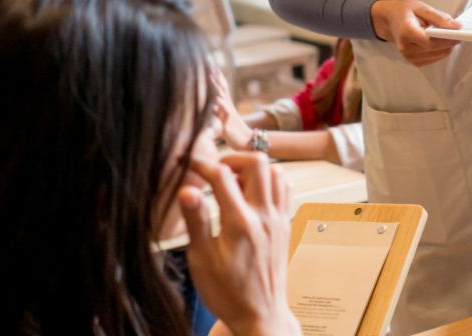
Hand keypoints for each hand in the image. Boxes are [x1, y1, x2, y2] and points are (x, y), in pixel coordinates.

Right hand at [182, 154, 299, 335]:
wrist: (260, 315)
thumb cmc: (228, 293)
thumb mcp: (202, 260)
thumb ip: (196, 221)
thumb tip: (186, 190)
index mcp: (240, 223)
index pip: (222, 175)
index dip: (201, 163)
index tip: (186, 161)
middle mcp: (264, 216)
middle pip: (257, 162)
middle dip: (232, 157)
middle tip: (214, 169)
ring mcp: (279, 219)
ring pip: (275, 172)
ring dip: (253, 168)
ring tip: (233, 181)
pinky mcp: (285, 225)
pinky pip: (284, 189)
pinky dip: (270, 181)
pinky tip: (252, 193)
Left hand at [207, 63, 256, 150]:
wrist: (246, 142)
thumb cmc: (233, 134)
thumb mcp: (222, 122)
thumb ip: (217, 115)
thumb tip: (212, 108)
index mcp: (226, 106)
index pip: (221, 88)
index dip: (217, 77)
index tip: (212, 66)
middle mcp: (228, 106)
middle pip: (222, 87)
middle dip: (217, 76)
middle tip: (211, 64)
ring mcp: (229, 112)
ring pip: (223, 96)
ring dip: (217, 86)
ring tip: (211, 75)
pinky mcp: (230, 121)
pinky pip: (226, 111)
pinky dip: (221, 104)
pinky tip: (217, 98)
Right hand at [369, 0, 459, 67]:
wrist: (390, 20)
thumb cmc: (405, 11)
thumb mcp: (421, 7)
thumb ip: (439, 18)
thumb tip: (457, 27)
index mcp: (406, 32)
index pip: (431, 42)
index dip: (447, 40)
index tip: (460, 33)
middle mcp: (406, 48)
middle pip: (435, 50)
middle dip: (449, 42)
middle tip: (458, 32)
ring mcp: (408, 57)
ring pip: (436, 56)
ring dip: (445, 47)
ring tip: (447, 35)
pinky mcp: (413, 61)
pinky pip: (433, 59)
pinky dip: (440, 51)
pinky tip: (439, 42)